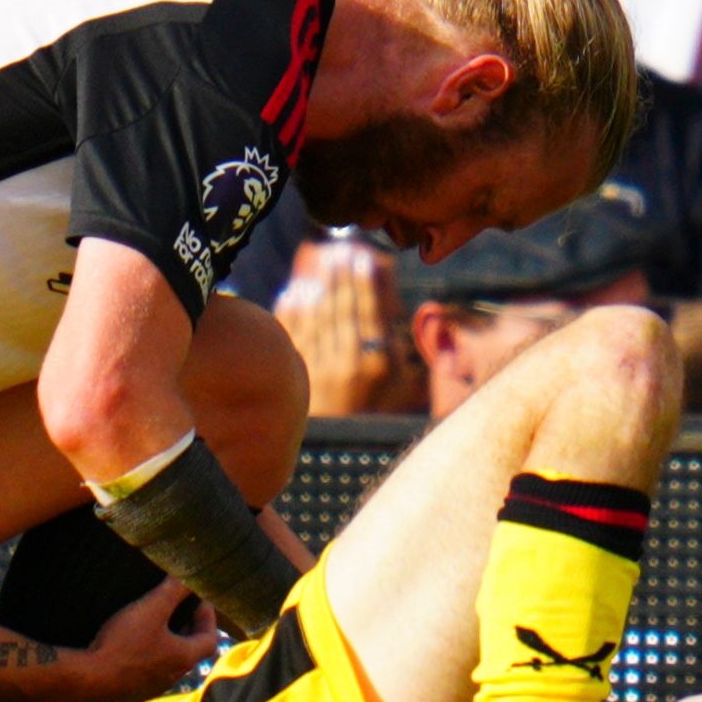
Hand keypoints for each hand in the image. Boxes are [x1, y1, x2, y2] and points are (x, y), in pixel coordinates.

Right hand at [76, 577, 220, 701]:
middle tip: (179, 610)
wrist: (87, 681)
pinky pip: (146, 673)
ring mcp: (151, 688)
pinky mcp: (131, 695)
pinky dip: (146, 657)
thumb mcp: (151, 609)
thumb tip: (191, 575)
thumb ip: (173, 591)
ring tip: (154, 625)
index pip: (210, 640)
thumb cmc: (123, 644)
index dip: (209, 619)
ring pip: (168, 664)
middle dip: (188, 630)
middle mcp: (172, 677)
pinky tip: (130, 646)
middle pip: (190, 652)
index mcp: (183, 658)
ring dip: (167, 645)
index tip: (199, 602)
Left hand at [274, 238, 421, 414]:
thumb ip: (401, 349)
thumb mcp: (400, 386)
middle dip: (341, 277)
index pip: (369, 313)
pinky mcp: (296, 373)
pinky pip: (293, 334)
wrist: (336, 449)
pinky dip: (293, 310)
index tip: (363, 258)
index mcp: (375, 364)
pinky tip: (295, 290)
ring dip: (319, 286)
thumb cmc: (375, 411)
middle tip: (341, 252)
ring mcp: (318, 367)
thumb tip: (408, 312)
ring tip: (321, 262)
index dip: (365, 283)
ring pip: (317, 317)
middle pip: (342, 309)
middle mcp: (346, 363)